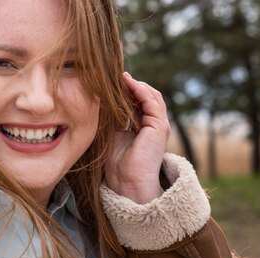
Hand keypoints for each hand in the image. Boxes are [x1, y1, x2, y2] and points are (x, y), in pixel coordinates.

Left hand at [103, 72, 170, 203]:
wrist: (126, 181)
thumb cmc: (116, 163)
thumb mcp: (111, 134)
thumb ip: (111, 119)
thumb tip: (100, 101)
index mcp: (142, 126)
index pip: (137, 101)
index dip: (126, 90)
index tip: (111, 81)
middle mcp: (152, 125)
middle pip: (146, 96)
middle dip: (132, 84)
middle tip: (116, 75)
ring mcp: (158, 125)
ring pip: (151, 96)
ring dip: (137, 85)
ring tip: (122, 77)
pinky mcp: (160, 126)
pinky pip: (153, 102)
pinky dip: (142, 91)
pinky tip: (129, 84)